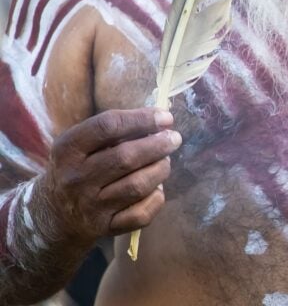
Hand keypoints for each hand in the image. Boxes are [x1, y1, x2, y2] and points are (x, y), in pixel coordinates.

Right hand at [39, 108, 180, 245]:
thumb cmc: (78, 167)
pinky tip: (156, 188)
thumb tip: (159, 121)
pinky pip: (141, 214)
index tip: (166, 117)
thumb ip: (114, 131)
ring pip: (138, 186)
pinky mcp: (104, 228)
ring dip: (160, 170)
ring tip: (165, 161)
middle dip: (159, 145)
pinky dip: (156, 198)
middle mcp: (76, 178)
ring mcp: (90, 206)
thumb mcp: (81, 144)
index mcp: (68, 149)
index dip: (142, 119)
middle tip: (174, 138)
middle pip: (127, 157)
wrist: (55, 214)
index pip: (108, 126)